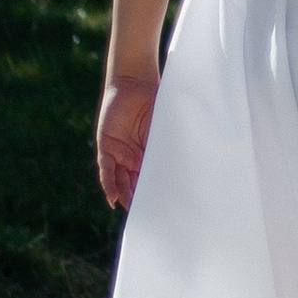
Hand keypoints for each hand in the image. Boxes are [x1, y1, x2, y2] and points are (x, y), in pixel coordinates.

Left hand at [95, 72, 157, 209]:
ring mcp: (119, 152)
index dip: (154, 192)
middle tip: (148, 216)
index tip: (164, 207)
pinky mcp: (106, 146)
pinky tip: (113, 198)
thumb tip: (191, 161)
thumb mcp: (165, 126)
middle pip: (135, 183)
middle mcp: (133, 156)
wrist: (135, 81)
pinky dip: (109, 183)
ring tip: (132, 211)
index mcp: (149, 152)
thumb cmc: (155, 99)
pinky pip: (107, 169)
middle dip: (140, 199)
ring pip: (120, 181)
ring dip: (125, 196)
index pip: (151, 177)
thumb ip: (170, 142)